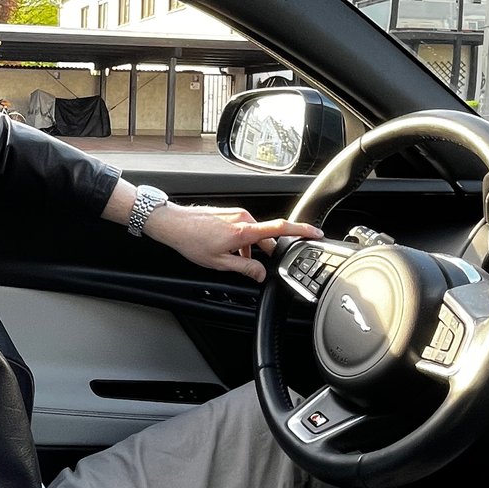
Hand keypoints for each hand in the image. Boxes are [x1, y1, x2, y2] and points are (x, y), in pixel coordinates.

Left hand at [143, 203, 321, 281]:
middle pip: (267, 236)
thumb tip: (261, 274)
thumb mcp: (220, 262)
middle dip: (266, 252)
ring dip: (250, 248)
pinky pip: (244, 228)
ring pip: (253, 233)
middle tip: (257, 265)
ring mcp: (235, 213)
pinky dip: (242, 241)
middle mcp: (243, 217)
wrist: (172, 223)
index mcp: (244, 230)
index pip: (281, 228)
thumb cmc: (191, 241)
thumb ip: (245, 268)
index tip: (316, 233)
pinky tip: (227, 250)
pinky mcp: (229, 213)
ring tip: (232, 260)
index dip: (301, 230)